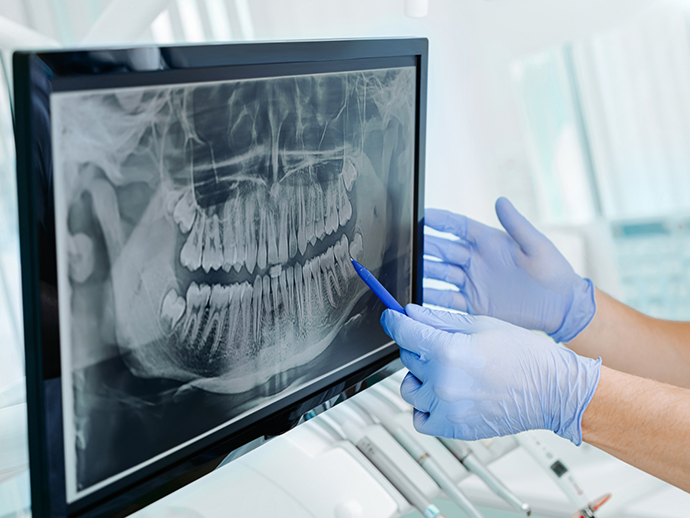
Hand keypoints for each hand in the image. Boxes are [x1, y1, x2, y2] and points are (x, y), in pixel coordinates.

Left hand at [381, 305, 600, 443]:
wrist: (552, 390)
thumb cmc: (525, 355)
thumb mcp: (480, 324)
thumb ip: (439, 320)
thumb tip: (411, 314)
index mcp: (449, 351)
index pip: (404, 333)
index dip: (394, 321)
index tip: (391, 317)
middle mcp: (443, 382)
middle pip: (408, 358)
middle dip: (419, 346)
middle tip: (443, 343)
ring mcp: (447, 408)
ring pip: (409, 387)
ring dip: (420, 377)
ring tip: (446, 371)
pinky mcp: (454, 428)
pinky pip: (420, 418)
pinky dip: (425, 406)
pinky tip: (443, 394)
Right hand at [424, 198, 594, 342]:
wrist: (561, 308)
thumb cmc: (554, 273)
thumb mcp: (536, 246)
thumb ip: (517, 225)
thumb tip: (501, 201)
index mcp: (488, 242)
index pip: (457, 226)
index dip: (439, 221)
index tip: (421, 217)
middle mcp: (475, 260)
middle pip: (441, 250)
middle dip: (423, 247)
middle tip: (406, 247)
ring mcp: (471, 282)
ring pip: (439, 274)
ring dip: (423, 273)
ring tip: (407, 274)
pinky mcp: (473, 305)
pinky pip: (446, 301)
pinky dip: (431, 299)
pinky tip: (418, 298)